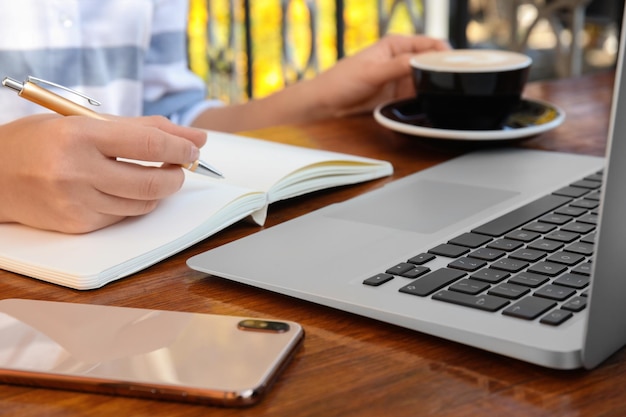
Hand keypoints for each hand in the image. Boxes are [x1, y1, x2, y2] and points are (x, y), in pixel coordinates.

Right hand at [0, 114, 206, 232]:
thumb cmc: (40, 141)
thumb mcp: (86, 121)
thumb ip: (143, 127)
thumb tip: (193, 137)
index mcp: (79, 135)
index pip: (148, 145)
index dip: (180, 148)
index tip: (194, 147)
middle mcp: (76, 172)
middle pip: (151, 181)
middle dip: (177, 174)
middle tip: (181, 165)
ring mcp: (76, 203)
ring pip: (142, 203)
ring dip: (159, 190)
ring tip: (154, 174)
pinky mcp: (77, 225)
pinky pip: (123, 216)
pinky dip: (134, 202)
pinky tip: (124, 189)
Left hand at [191, 34, 449, 131]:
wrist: (323, 105)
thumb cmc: (340, 81)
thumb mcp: (373, 71)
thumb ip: (401, 66)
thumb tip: (426, 61)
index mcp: (396, 45)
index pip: (432, 43)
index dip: (448, 52)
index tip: (461, 65)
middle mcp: (401, 60)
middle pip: (433, 63)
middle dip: (445, 71)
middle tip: (462, 85)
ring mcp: (400, 79)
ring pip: (428, 81)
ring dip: (437, 88)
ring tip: (453, 97)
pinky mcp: (396, 97)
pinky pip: (418, 97)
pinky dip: (427, 101)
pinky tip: (435, 107)